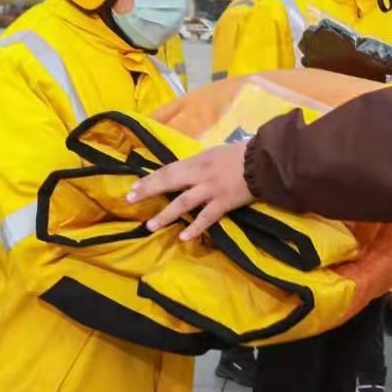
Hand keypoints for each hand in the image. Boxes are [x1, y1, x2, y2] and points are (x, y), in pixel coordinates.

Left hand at [126, 141, 253, 241]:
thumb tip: (180, 174)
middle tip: (130, 200)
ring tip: (150, 226)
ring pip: (183, 203)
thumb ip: (196, 165)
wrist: (262, 162)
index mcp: (196, 161)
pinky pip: (206, 218)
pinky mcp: (223, 203)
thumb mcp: (213, 154)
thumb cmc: (238, 155)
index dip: (150, 178)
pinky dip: (195, 228)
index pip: (167, 170)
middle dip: (148, 191)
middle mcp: (199, 175)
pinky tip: (183, 237)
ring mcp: (210, 190)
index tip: (133, 186)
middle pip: (169, 182)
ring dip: (165, 215)